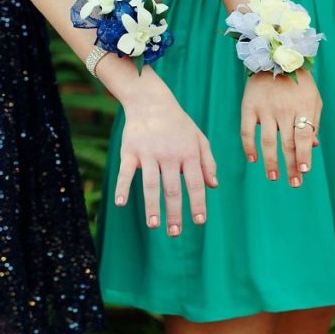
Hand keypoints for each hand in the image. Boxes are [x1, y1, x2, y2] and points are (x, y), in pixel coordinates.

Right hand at [114, 84, 217, 236]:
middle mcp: (169, 154)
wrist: (151, 101)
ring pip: (151, 184)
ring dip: (152, 206)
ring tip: (155, 225)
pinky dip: (122, 187)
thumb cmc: (178, 124)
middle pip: (173, 188)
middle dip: (175, 212)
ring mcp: (149, 153)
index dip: (198, 203)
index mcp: (188, 153)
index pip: (195, 183)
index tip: (200, 222)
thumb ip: (207, 161)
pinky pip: (126, 172)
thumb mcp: (199, 138)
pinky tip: (120, 204)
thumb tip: (214, 186)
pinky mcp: (130, 151)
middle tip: (175, 233)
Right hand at [241, 70, 321, 186]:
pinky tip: (253, 159)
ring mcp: (265, 108)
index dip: (304, 156)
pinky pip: (247, 131)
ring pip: (267, 142)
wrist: (274, 58)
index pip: (303, 138)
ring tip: (274, 177)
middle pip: (287, 144)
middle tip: (294, 183)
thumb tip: (314, 147)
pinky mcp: (248, 107)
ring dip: (271, 162)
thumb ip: (314, 122)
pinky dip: (249, 146)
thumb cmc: (298, 82)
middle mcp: (284, 109)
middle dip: (291, 166)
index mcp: (303, 107)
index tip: (303, 171)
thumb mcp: (313, 98)